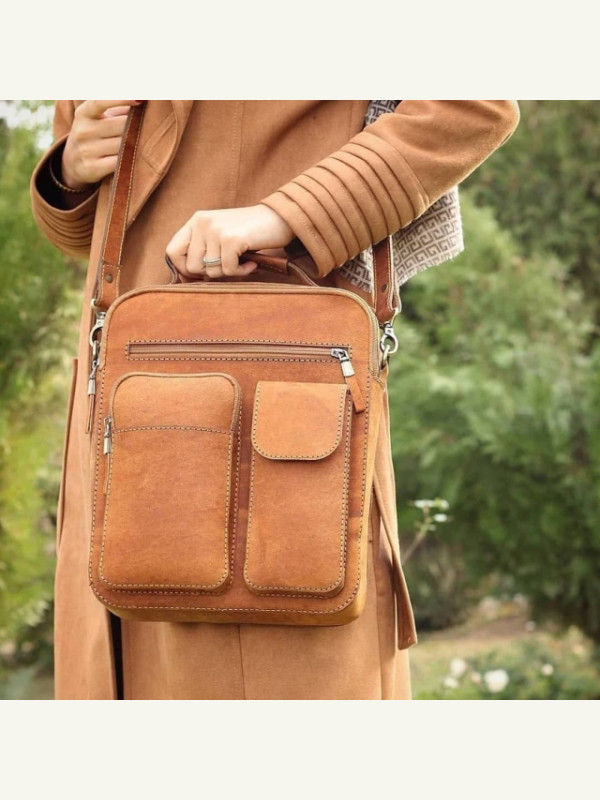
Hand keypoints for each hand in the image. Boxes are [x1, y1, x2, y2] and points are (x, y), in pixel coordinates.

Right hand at [60, 100, 143, 189]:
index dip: (121, 99)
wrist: (73, 163)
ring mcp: (87, 150)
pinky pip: (121, 162)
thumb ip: (118, 109)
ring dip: (136, 144)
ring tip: (142, 143)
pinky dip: (130, 160)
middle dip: (136, 126)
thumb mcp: (97, 118)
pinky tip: (134, 158)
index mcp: (83, 114)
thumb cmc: (94, 134)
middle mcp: (83, 131)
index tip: (141, 98)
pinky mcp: (93, 168)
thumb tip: (143, 101)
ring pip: (124, 145)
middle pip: (122, 125)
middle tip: (147, 128)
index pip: (100, 102)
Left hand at [165, 205, 293, 279]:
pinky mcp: (231, 239)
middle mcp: (202, 222)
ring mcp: (216, 230)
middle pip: (191, 266)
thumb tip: (183, 279)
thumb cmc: (249, 232)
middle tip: (228, 265)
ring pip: (211, 271)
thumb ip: (202, 251)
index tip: (201, 275)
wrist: (278, 218)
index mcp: (196, 221)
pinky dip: (242, 271)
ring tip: (242, 260)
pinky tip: (251, 262)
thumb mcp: (219, 235)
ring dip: (229, 272)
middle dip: (210, 273)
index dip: (183, 269)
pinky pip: (228, 270)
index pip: (172, 252)